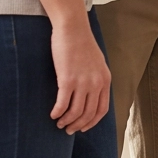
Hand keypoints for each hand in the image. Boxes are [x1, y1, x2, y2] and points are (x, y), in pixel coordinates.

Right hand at [49, 14, 110, 134]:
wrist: (73, 28)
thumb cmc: (82, 43)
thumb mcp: (97, 62)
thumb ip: (96, 78)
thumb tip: (91, 94)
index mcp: (105, 80)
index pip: (102, 110)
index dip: (92, 122)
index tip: (83, 127)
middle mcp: (96, 84)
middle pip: (88, 114)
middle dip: (78, 125)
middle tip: (69, 129)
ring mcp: (82, 82)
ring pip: (75, 112)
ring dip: (67, 121)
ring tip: (59, 123)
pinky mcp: (67, 80)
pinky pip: (63, 104)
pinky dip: (57, 112)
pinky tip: (53, 114)